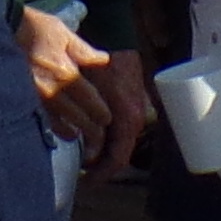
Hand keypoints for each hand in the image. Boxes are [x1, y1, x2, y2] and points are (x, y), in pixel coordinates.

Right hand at [20, 7, 121, 147]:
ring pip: (59, 127)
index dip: (101, 113)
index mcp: (65, 73)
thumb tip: (104, 60)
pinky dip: (51, 128)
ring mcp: (35, 100)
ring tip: (76, 133)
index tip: (106, 118)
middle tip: (97, 133)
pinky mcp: (22, 103)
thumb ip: (84, 51)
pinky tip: (55, 128)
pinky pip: (40, 123)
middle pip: (78, 119)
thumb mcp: (62, 33)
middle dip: (91, 129)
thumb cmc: (34, 29)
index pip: (90, 101)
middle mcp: (52, 92)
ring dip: (71, 132)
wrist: (1, 31)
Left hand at [97, 47, 153, 173]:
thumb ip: (91, 128)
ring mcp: (137, 112)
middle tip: (83, 172)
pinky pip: (122, 130)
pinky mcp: (133, 104)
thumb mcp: (91, 98)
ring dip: (104, 153)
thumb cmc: (100, 66)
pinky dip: (109, 139)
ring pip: (121, 143)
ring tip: (85, 157)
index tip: (87, 181)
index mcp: (128, 120)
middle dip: (102, 166)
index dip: (102, 174)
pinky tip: (94, 139)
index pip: (118, 158)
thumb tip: (90, 157)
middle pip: (120, 154)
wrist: (115, 39)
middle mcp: (136, 119)